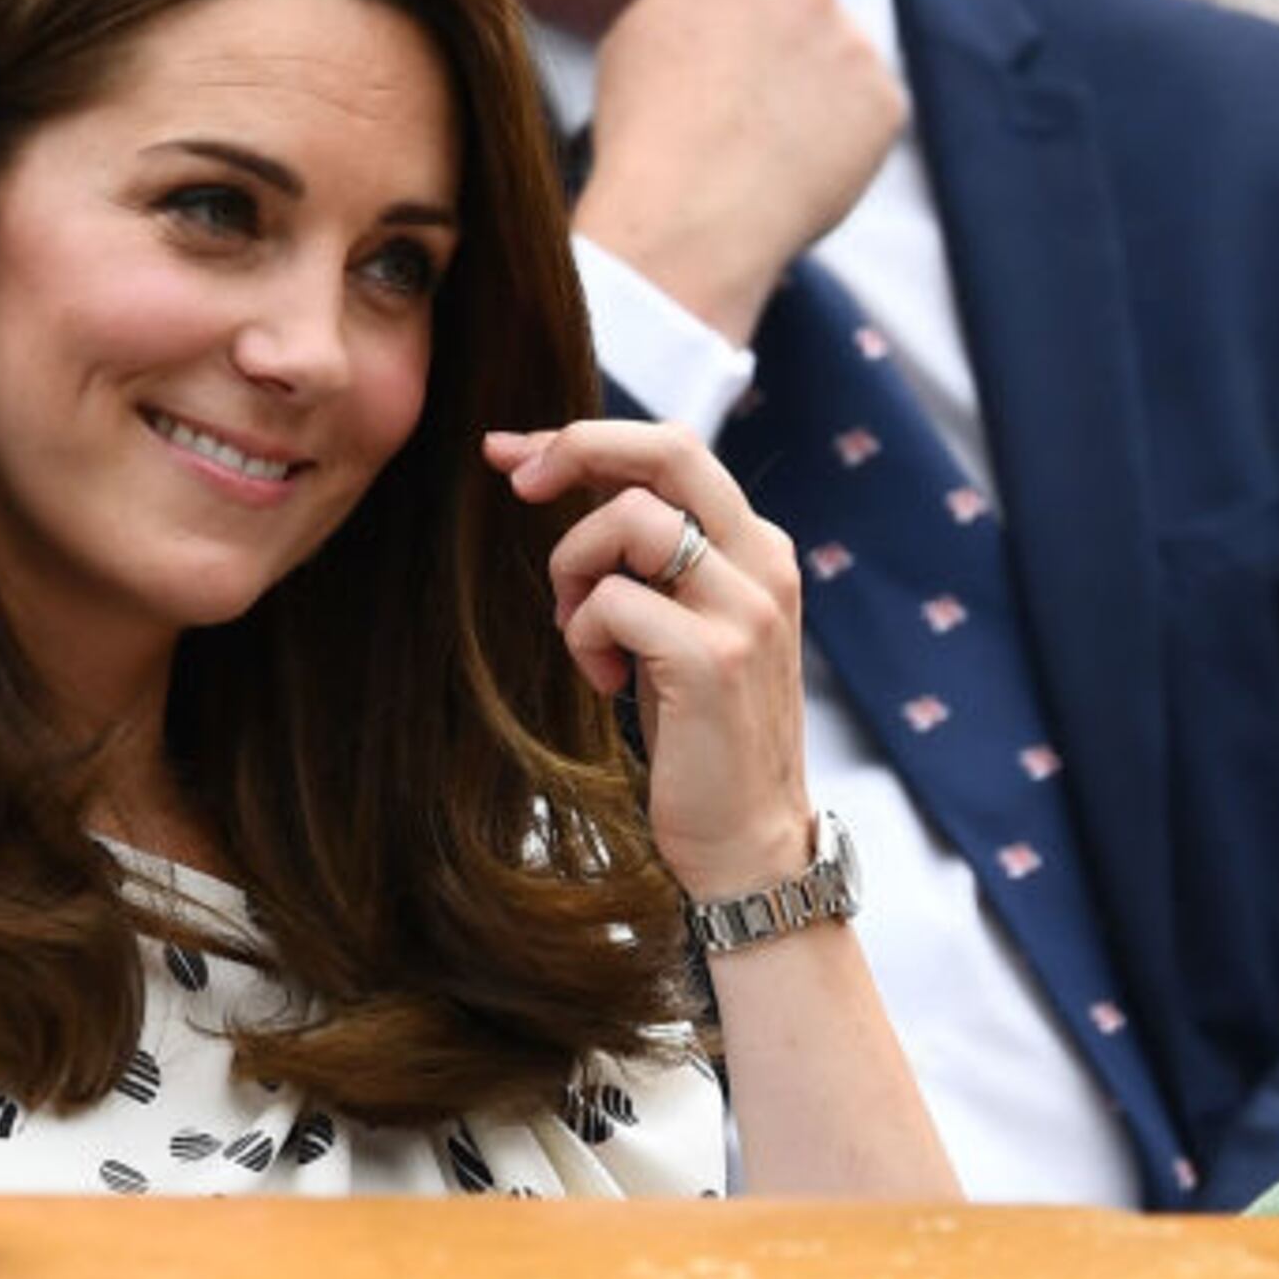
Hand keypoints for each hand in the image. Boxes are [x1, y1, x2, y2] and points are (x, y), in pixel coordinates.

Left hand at [485, 418, 815, 900]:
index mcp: (758, 548)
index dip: (586, 437)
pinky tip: (605, 680)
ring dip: (574, 569)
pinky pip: (613, 602)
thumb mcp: (679, 623)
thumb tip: (562, 475)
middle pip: (670, 449)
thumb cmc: (700, 734)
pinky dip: (585, 635)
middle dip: (580, 447)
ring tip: (579, 631)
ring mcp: (746, 610)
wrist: (748, 840)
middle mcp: (765, 563)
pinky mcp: (713, 659)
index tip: (513, 454)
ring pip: (631, 521)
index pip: (674, 450)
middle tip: (523, 485)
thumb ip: (647, 556)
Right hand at [575, 0, 907, 345]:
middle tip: (743, 92)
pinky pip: (868, 105)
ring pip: (840, 51)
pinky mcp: (888, 102)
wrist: (688, 219)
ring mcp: (857, 43)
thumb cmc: (645, 130)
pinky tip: (797, 164)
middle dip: (786, 28)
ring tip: (763, 140)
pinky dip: (845, 131)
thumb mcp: (641, 30)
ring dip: (816, 81)